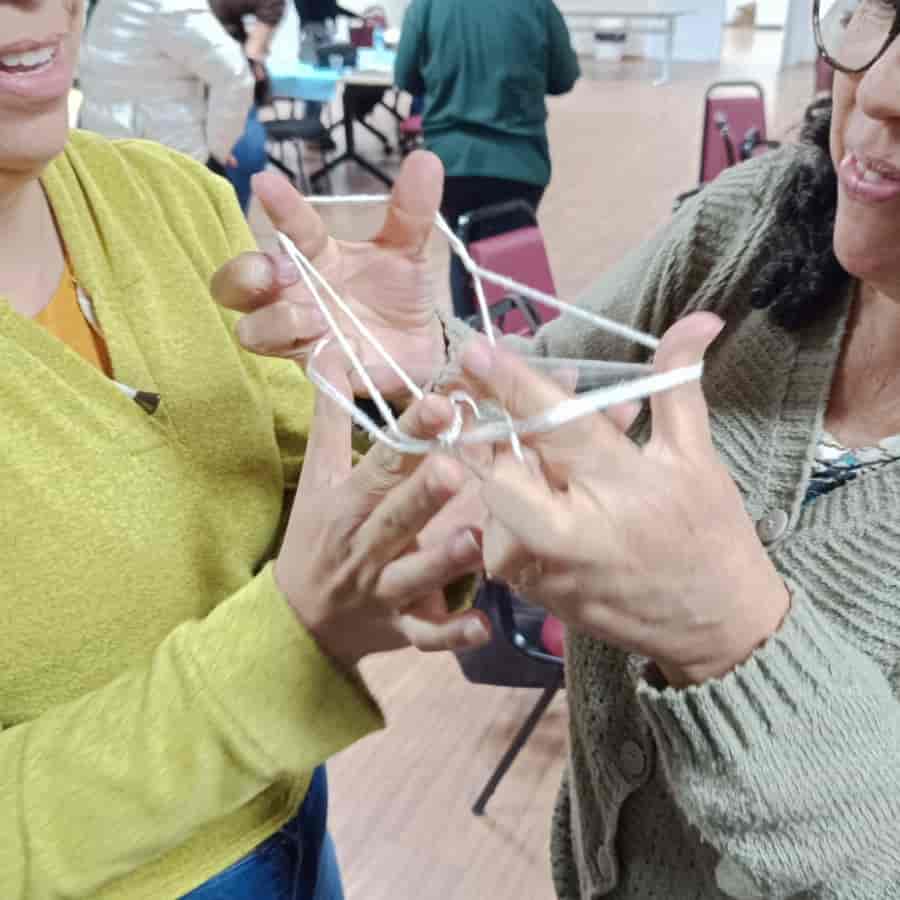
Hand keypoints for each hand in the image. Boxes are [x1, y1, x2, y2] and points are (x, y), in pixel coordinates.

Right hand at [212, 152, 446, 400]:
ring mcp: (299, 336)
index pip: (287, 228)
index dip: (277, 207)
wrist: (419, 346)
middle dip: (246, 274)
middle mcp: (293, 295)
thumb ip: (412, 211)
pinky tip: (334, 368)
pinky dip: (316, 372)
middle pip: (233, 285)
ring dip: (278, 321)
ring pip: (252, 331)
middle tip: (281, 272)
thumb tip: (427, 159)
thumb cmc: (397, 291)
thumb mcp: (407, 251)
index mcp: (314, 257)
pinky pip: (303, 375)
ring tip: (318, 319)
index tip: (265, 181)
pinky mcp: (319, 373)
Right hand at [274, 351, 489, 668]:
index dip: (408, 435)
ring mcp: (383, 590)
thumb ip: (332, 418)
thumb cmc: (315, 538)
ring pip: (415, 575)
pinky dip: (454, 633)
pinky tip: (484, 626)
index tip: (439, 404)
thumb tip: (330, 353)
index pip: (380, 464)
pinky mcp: (400, 628)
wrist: (300, 622)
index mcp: (348, 504)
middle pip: (396, 518)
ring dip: (444, 560)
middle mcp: (365, 545)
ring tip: (475, 539)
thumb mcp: (317, 479)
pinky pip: (427, 635)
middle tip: (455, 469)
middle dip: (423, 496)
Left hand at [459, 312, 789, 686]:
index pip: (552, 423)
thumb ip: (677, 384)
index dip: (511, 383)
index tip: (473, 350)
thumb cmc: (709, 533)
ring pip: (493, 504)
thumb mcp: (697, 456)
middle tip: (496, 408)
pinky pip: (499, 538)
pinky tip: (545, 494)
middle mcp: (572, 531)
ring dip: (508, 472)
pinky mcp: (534, 594)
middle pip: (499, 470)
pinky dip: (512, 507)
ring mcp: (547, 569)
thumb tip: (700, 318)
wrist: (717, 626)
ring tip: (545, 460)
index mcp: (617, 485)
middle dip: (491, 434)